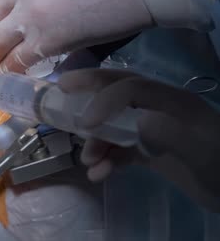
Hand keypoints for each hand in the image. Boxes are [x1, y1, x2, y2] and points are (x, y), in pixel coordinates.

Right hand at [58, 68, 219, 211]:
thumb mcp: (199, 151)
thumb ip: (169, 133)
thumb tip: (135, 119)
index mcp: (172, 101)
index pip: (131, 88)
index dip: (105, 98)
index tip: (85, 122)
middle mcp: (159, 109)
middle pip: (119, 89)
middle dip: (89, 88)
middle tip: (61, 89)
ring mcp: (153, 129)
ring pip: (114, 123)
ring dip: (96, 139)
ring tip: (88, 160)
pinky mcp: (149, 150)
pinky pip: (119, 148)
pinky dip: (105, 158)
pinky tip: (98, 174)